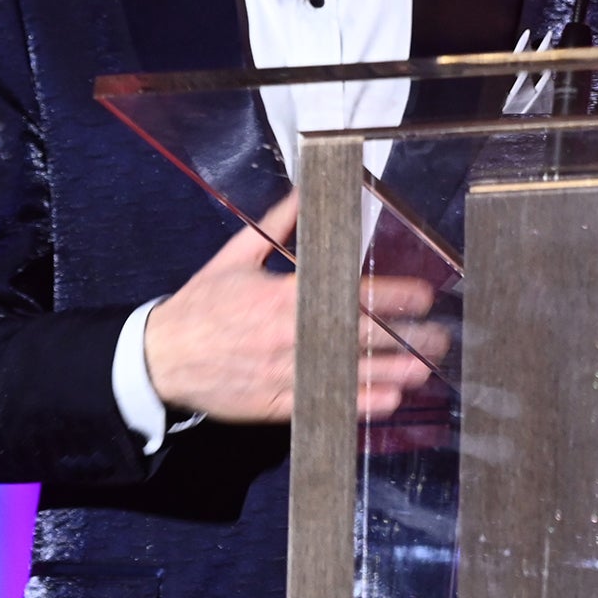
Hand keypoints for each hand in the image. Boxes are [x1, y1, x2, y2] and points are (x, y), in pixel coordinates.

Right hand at [143, 193, 449, 423]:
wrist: (159, 358)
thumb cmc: (201, 305)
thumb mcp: (236, 257)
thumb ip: (277, 226)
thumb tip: (304, 191)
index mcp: (283, 297)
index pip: (349, 296)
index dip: (391, 296)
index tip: (423, 295)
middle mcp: (290, 337)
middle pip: (357, 338)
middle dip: (403, 337)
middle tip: (439, 336)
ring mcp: (283, 374)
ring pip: (346, 375)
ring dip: (389, 374)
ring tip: (424, 371)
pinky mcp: (274, 405)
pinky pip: (322, 406)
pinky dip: (355, 406)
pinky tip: (386, 403)